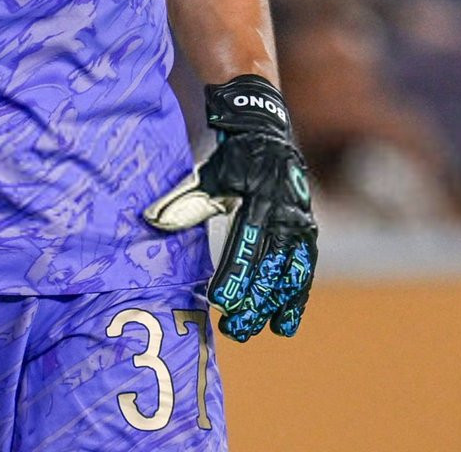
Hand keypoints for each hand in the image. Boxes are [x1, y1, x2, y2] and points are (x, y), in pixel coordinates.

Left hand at [143, 75, 316, 341]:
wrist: (265, 130)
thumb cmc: (230, 159)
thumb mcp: (208, 174)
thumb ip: (184, 201)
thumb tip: (153, 221)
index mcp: (256, 197)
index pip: (245, 243)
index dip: (233, 274)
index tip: (219, 302)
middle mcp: (284, 210)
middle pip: (270, 264)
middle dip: (255, 299)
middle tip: (237, 328)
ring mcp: (299, 219)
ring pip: (293, 269)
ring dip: (281, 302)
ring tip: (271, 330)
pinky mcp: (307, 226)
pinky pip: (304, 265)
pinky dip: (297, 293)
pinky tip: (288, 319)